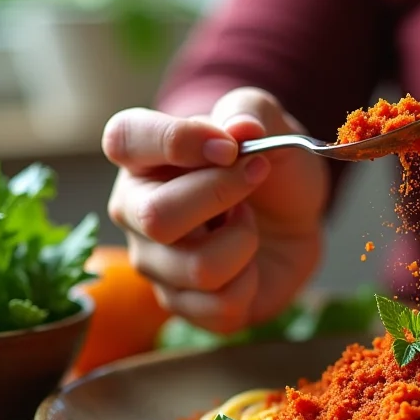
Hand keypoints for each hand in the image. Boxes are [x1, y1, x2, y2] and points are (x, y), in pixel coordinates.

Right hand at [104, 87, 328, 332]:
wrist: (295, 221)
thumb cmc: (270, 171)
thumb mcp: (271, 126)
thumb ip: (252, 112)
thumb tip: (240, 128)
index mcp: (143, 159)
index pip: (125, 140)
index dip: (177, 141)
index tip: (229, 148)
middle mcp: (136, 212)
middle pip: (160, 218)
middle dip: (222, 197)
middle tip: (255, 177)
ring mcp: (156, 264)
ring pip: (199, 269)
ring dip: (244, 243)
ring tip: (247, 226)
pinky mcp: (184, 305)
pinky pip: (220, 306)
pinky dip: (252, 284)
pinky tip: (248, 266)